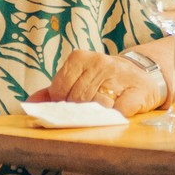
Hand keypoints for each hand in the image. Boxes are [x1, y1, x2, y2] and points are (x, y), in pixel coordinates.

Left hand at [35, 49, 167, 115]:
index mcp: (80, 58)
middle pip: (78, 98)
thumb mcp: (78, 78)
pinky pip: (120, 110)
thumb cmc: (104, 80)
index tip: (70, 105)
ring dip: (97, 115)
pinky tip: (117, 114)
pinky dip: (116, 116)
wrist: (143, 75)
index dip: (62, 103)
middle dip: (79, 111)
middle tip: (87, 112)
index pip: (59, 88)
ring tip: (102, 113)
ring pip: (98, 105)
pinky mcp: (137, 91)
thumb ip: (55, 90)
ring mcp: (119, 76)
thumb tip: (31, 103)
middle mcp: (99, 63)